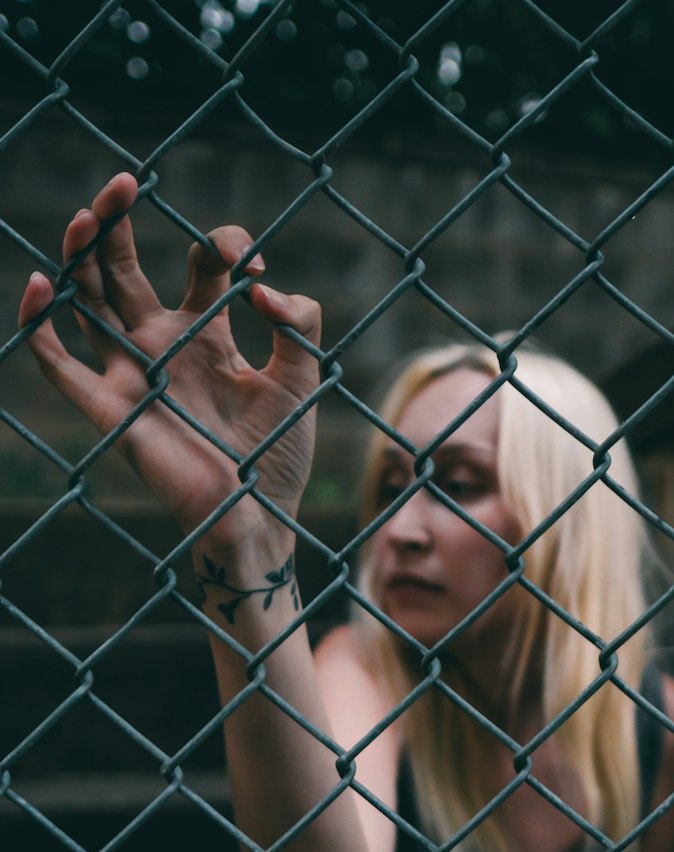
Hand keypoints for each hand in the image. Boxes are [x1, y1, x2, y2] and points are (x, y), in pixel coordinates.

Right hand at [18, 173, 320, 551]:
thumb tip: (263, 287)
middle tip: (123, 181)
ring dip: (80, 256)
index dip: (222, 247)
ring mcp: (131, 375)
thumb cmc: (279, 456)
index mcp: (208, 334)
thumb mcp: (302, 378)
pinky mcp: (110, 411)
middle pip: (123, 268)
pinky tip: (40, 284)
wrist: (259, 517)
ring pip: (87, 301)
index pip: (201, 265)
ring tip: (88, 216)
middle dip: (119, 221)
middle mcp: (161, 346)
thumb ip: (300, 324)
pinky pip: (59, 366)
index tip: (253, 265)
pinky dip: (40, 327)